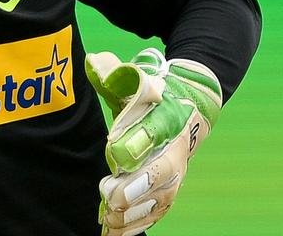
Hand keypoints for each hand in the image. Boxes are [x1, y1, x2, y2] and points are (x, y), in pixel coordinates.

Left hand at [85, 48, 222, 235]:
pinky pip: (155, 214)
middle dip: (134, 192)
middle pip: (161, 180)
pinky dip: (135, 226)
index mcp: (169, 123)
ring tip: (108, 219)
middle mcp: (176, 154)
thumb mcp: (137, 80)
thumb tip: (95, 62)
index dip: (139, 151)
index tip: (114, 157)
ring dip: (133, 214)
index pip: (158, 138)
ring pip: (158, 202)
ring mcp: (174, 176)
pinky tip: (113, 232)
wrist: (187, 111)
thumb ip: (115, 74)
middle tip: (108, 196)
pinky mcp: (167, 193)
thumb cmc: (154, 96)